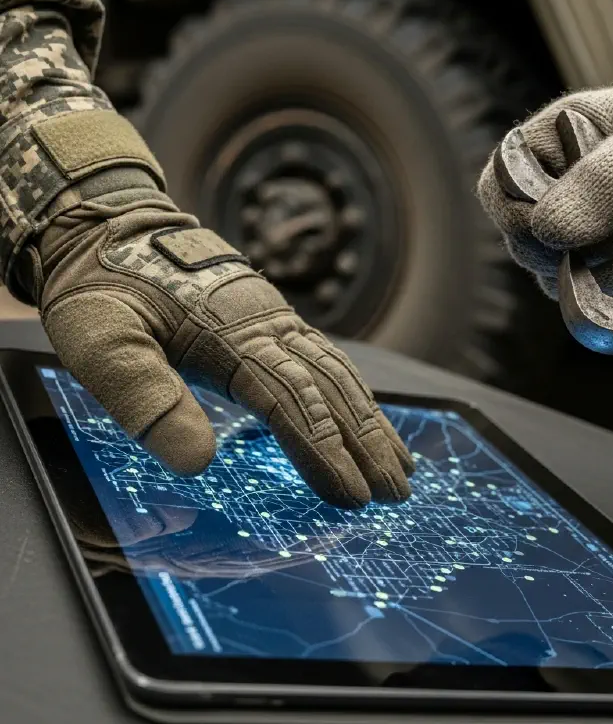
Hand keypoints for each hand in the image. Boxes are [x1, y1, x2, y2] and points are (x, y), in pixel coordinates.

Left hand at [26, 172, 412, 507]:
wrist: (112, 227)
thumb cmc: (103, 288)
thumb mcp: (100, 340)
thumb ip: (143, 395)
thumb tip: (198, 463)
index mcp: (232, 336)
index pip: (292, 401)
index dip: (324, 451)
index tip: (352, 496)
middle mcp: (269, 327)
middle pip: (331, 390)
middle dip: (367, 444)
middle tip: (398, 494)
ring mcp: (277, 321)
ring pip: (339, 374)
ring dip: (372, 421)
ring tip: (401, 464)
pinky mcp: (274, 320)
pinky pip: (328, 359)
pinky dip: (356, 394)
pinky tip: (367, 416)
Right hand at [477, 55, 612, 298]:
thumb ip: (600, 183)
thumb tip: (548, 232)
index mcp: (547, 149)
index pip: (496, 191)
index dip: (521, 216)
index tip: (565, 223)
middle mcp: (552, 199)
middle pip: (527, 248)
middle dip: (591, 245)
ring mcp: (576, 242)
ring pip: (564, 284)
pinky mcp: (604, 275)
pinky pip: (599, 304)